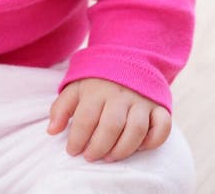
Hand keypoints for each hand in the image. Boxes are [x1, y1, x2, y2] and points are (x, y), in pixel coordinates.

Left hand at [47, 77, 170, 162]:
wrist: (128, 58)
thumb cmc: (97, 81)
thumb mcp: (75, 88)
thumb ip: (61, 108)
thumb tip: (52, 131)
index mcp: (97, 89)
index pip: (86, 118)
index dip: (77, 139)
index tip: (72, 151)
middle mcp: (120, 94)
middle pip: (111, 126)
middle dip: (98, 147)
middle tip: (90, 157)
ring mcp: (141, 100)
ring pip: (136, 130)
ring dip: (123, 149)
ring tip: (109, 156)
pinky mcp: (159, 106)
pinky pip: (162, 126)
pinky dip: (154, 140)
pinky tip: (139, 147)